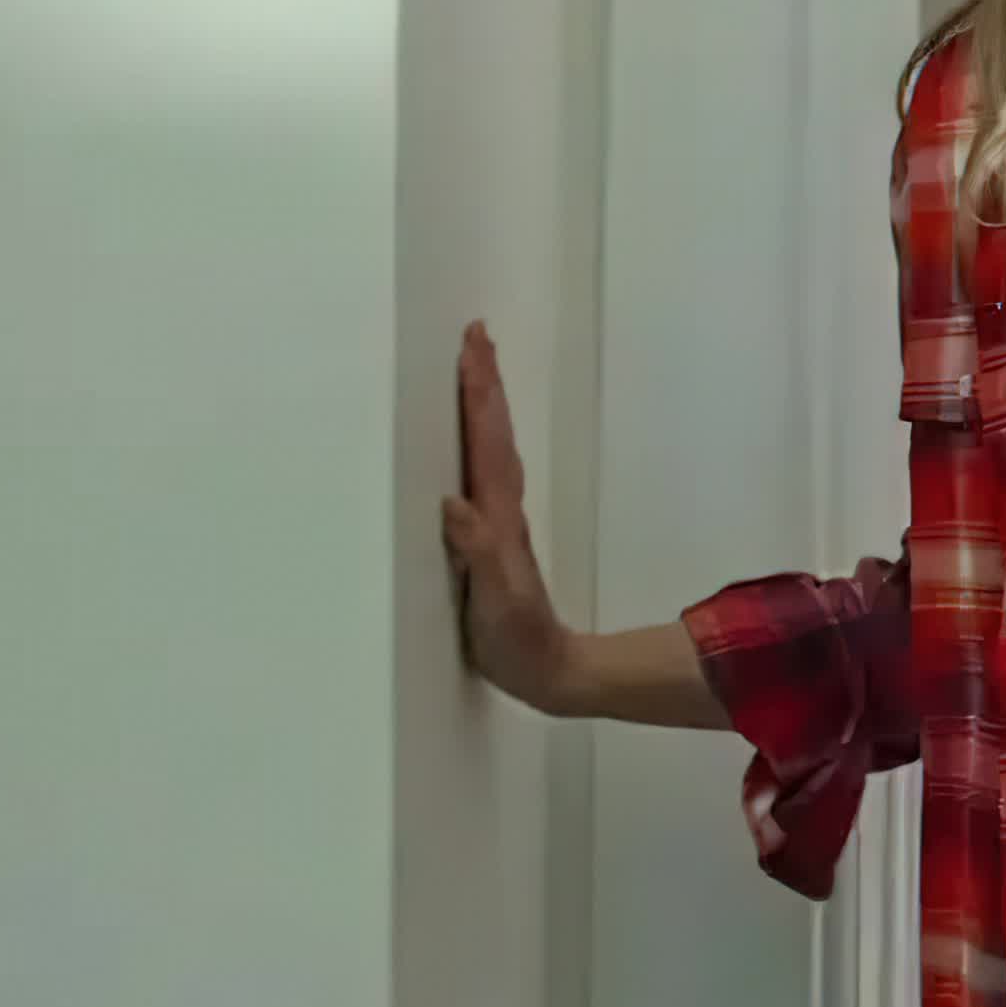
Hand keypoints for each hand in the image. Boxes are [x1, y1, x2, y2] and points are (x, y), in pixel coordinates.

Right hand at [443, 320, 579, 713]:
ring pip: (491, 448)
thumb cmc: (518, 640)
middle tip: (475, 335)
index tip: (474, 347)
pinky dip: (476, 444)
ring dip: (483, 406)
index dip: (480, 395)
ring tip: (472, 369)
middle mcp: (501, 510)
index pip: (488, 443)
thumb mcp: (497, 601)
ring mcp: (499, 523)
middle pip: (493, 434)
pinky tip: (467, 443)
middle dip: (484, 384)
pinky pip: (483, 474)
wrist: (550, 671)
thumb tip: (455, 502)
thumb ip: (480, 554)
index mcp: (498, 517)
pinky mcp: (491, 540)